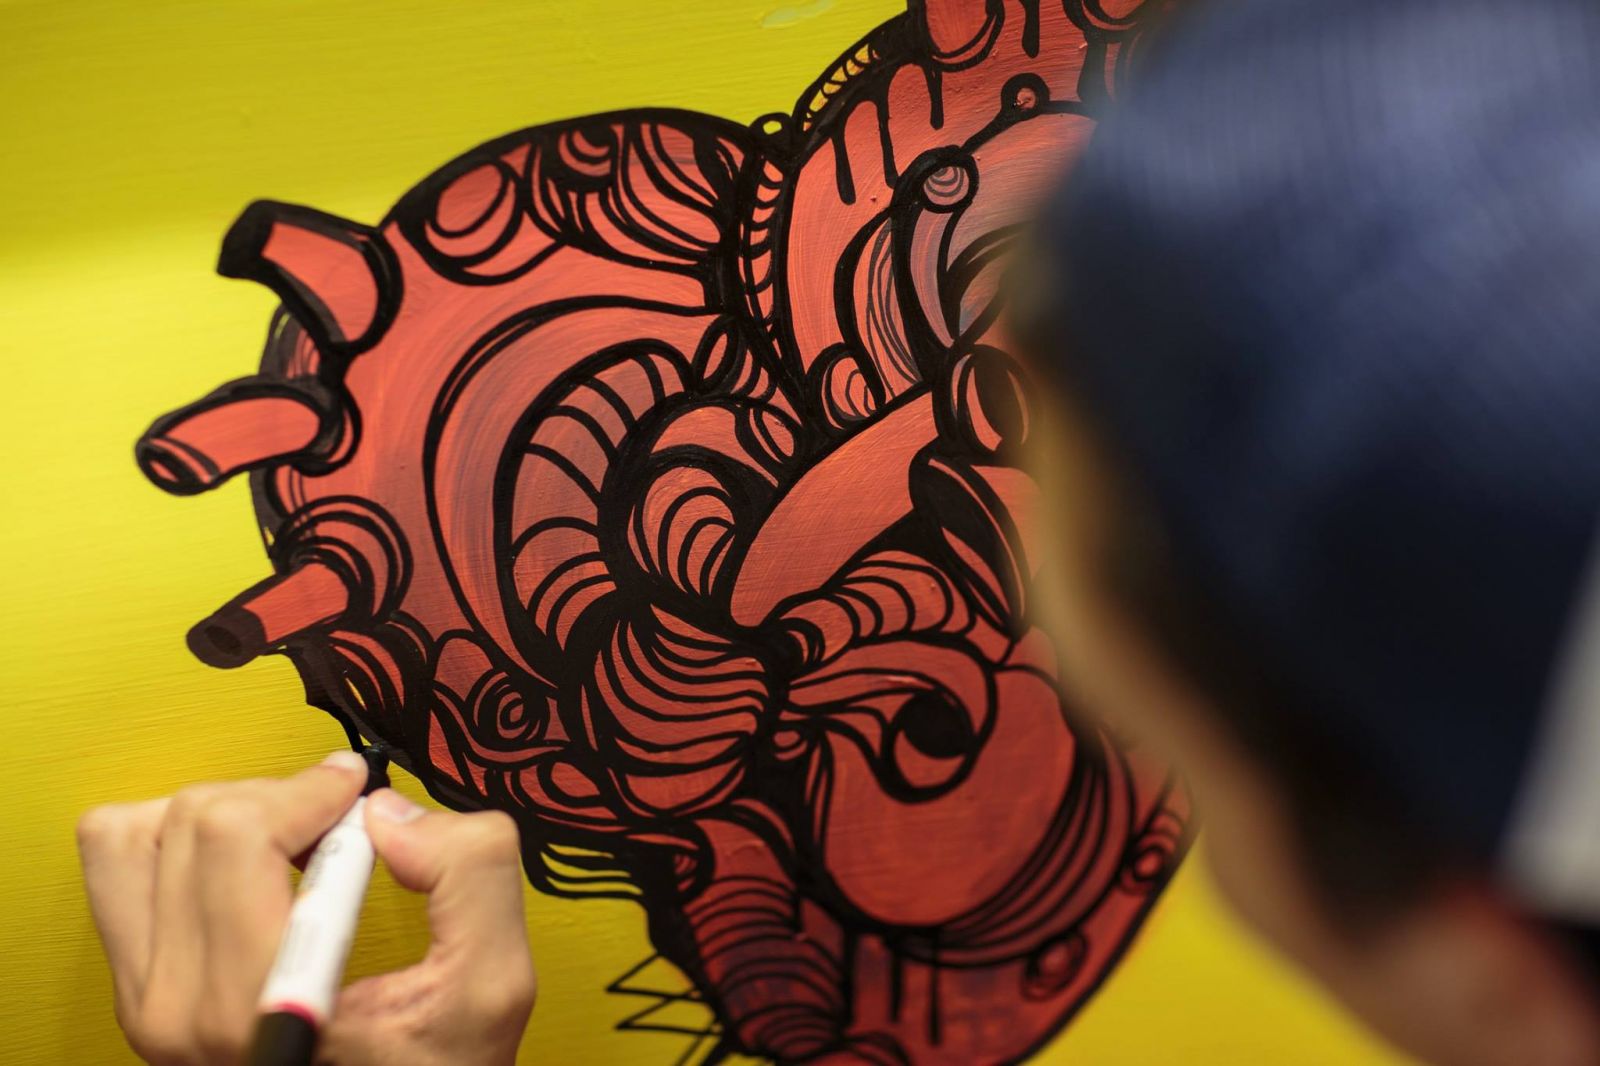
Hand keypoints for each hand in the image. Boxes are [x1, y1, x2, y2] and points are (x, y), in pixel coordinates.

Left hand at [76, 752, 535, 1065]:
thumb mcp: (491, 985)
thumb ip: (471, 877)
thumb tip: (391, 814)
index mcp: (255, 1003)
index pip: (234, 836)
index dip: (310, 791)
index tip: (358, 796)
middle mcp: (179, 1005)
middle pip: (191, 822)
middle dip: (277, 798)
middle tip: (335, 824)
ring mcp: (147, 999)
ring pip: (130, 837)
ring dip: (216, 815)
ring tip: (282, 841)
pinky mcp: (138, 990)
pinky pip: (119, 872)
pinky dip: (178, 843)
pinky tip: (244, 865)